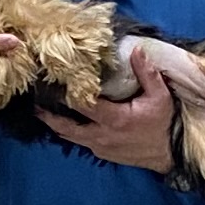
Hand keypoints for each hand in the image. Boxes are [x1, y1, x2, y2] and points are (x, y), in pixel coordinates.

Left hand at [49, 48, 179, 174]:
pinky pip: (81, 142)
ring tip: (42, 111)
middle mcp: (102, 136)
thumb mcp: (160, 96)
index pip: (82, 105)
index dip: (66, 94)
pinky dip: (71, 132)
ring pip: (70, 136)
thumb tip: (136, 49)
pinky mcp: (102, 154)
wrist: (170, 155)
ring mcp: (100, 147)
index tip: (52, 83)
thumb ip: (147, 73)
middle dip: (48, 115)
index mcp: (114, 119)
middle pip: (66, 126)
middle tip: (34, 103)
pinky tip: (65, 121)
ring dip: (56, 124)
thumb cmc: (165, 124)